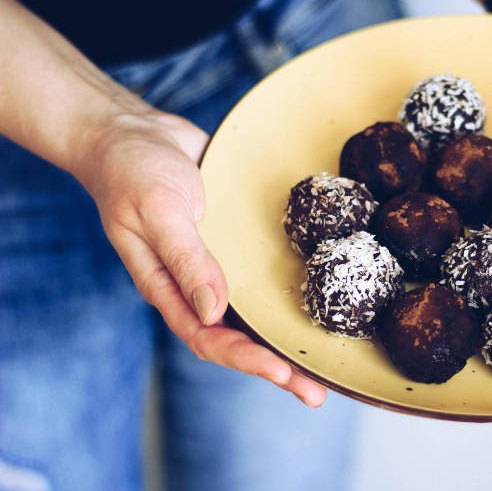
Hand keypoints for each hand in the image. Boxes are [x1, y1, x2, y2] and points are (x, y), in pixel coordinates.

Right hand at [77, 107, 326, 405]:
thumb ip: (187, 259)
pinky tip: (313, 306)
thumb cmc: (133, 171)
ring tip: (322, 367)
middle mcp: (192, 285)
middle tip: (317, 393)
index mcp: (167, 287)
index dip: (247, 360)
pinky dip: (281, 299)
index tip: (283, 375)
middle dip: (276, 367)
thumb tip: (216, 311)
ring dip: (284, 342)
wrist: (134, 133)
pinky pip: (258, 280)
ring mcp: (214, 266)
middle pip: (237, 339)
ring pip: (252, 316)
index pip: (209, 338)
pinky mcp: (232, 245)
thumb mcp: (159, 211)